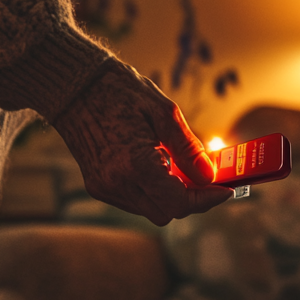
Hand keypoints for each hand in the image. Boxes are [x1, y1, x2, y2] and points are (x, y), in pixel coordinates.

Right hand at [52, 62, 232, 225]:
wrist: (75, 86)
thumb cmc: (120, 91)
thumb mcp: (164, 112)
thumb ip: (189, 149)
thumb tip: (209, 175)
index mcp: (134, 164)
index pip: (179, 203)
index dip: (206, 199)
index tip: (223, 189)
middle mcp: (116, 182)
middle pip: (166, 213)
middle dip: (190, 199)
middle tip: (206, 179)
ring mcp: (104, 187)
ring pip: (150, 210)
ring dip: (170, 196)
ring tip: (179, 168)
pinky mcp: (97, 186)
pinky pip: (134, 201)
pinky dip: (151, 191)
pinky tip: (156, 167)